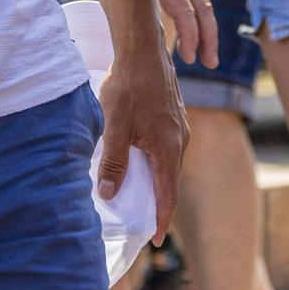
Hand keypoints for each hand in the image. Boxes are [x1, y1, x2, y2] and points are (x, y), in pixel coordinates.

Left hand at [94, 31, 187, 242]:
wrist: (144, 50)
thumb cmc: (128, 87)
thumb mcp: (115, 127)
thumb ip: (113, 163)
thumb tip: (109, 194)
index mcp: (167, 149)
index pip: (167, 195)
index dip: (162, 219)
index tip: (157, 239)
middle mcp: (179, 141)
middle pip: (171, 180)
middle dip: (160, 202)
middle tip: (146, 221)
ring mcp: (179, 127)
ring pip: (170, 162)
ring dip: (158, 179)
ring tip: (143, 193)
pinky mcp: (175, 115)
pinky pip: (169, 147)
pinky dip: (158, 160)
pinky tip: (143, 157)